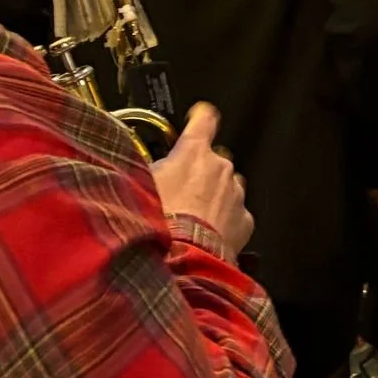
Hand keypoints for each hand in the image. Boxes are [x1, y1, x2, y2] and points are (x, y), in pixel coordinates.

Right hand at [151, 104, 253, 258]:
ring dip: (213, 196)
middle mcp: (220, 167)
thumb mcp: (139, 185)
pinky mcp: (244, 220)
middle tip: (179, 189)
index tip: (197, 117)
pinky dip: (224, 221)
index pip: (204, 118)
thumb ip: (145, 168)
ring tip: (190, 217)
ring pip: (226, 187)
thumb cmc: (159, 222)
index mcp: (194, 152)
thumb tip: (133, 165)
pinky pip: (235, 214)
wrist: (182, 260)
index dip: (199, 117)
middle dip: (200, 170)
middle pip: (214, 158)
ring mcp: (235, 193)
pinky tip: (205, 234)